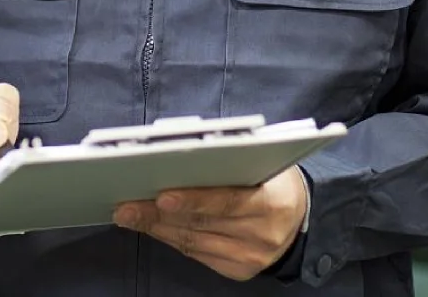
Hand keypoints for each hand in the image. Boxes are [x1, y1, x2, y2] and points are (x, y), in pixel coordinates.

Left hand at [113, 166, 308, 280]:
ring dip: (157, 227)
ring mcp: (250, 257)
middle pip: (202, 224)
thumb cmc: (275, 180)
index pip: (229, 201)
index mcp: (273, 202)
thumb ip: (230, 162)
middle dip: (158, 214)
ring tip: (129, 213)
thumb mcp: (265, 162)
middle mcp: (263, 235)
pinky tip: (151, 226)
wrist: (301, 217)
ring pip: (193, 241)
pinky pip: (195, 253)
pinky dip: (169, 238)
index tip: (162, 195)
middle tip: (126, 204)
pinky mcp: (237, 270)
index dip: (194, 200)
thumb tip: (179, 158)